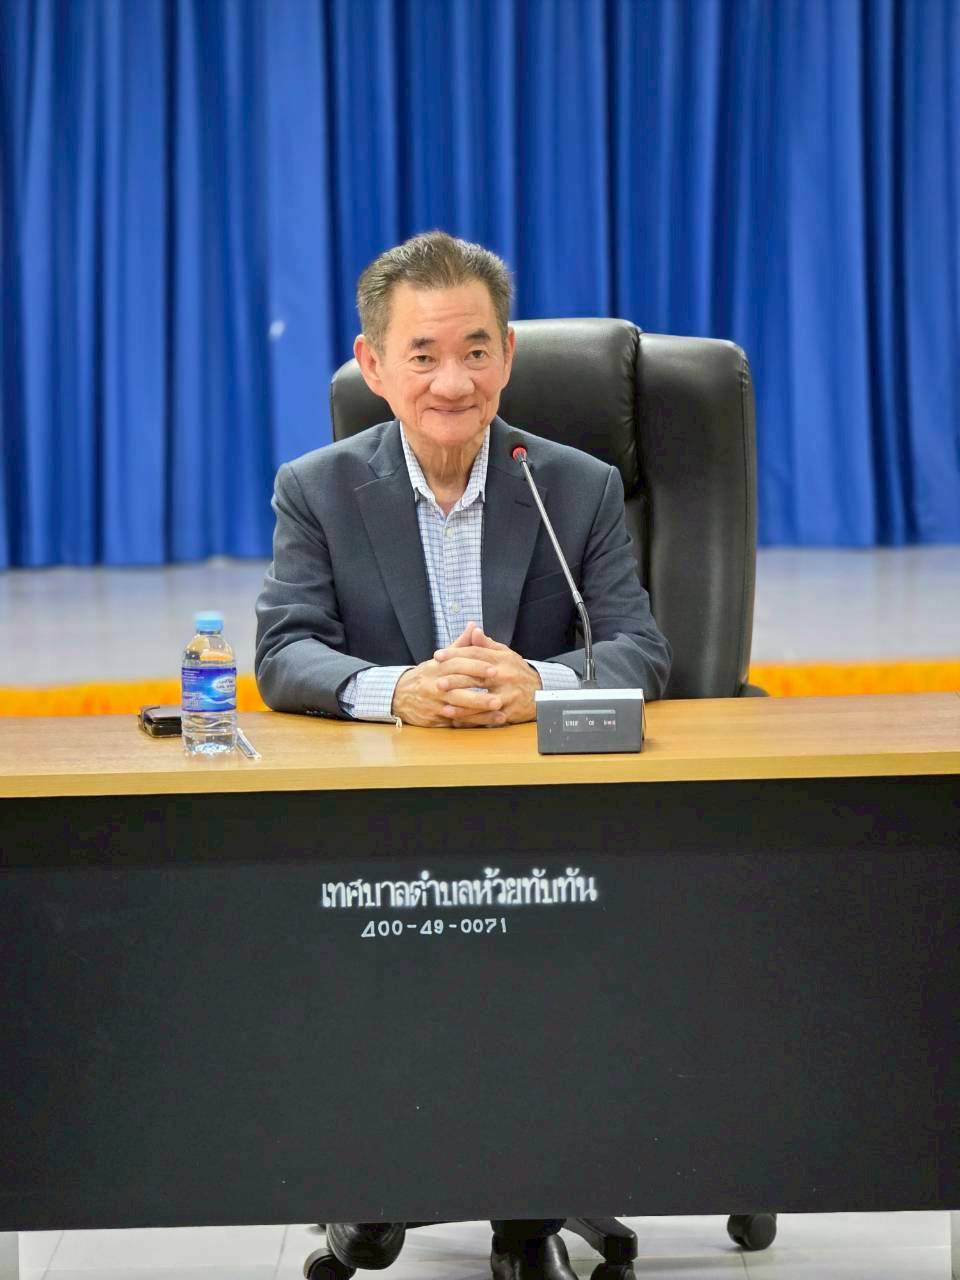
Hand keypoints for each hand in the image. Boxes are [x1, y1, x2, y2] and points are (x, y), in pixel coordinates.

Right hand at [391, 623, 505, 727]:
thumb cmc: (427, 675)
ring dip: (479, 711)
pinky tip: (489, 722)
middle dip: (479, 693)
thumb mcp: (440, 659)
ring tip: (500, 710)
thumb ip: (460, 644)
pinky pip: (455, 722)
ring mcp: (434, 704)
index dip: (476, 667)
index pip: (457, 665)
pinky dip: (473, 722)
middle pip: (458, 690)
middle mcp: (434, 686)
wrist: (398, 696)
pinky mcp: (434, 720)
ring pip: (458, 709)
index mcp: (436, 668)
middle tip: (500, 696)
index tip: (494, 669)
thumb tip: (474, 625)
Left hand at [433, 625, 541, 724]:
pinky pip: (488, 717)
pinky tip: (457, 721)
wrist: (543, 692)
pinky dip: (471, 720)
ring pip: (481, 700)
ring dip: (462, 705)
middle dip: (455, 680)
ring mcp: (508, 694)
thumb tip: (473, 629)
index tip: (438, 656)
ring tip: (444, 706)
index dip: (456, 654)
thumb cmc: (518, 672)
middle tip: (437, 682)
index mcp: (501, 659)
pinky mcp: (510, 711)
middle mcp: (504, 675)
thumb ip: (487, 644)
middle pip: (476, 676)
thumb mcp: (506, 654)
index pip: (475, 653)